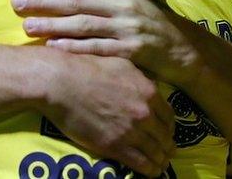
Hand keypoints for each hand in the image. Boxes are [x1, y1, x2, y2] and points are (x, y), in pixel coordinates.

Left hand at [12, 0, 203, 86]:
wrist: (183, 49)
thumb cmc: (154, 17)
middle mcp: (123, 7)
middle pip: (77, 2)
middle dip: (44, 2)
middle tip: (16, 3)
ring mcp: (127, 30)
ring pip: (83, 25)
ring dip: (53, 26)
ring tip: (27, 27)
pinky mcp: (131, 52)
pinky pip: (98, 49)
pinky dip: (75, 48)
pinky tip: (54, 49)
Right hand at [44, 52, 175, 175]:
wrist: (62, 83)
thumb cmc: (87, 68)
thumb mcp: (122, 64)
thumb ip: (139, 79)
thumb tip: (148, 86)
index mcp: (148, 92)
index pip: (168, 116)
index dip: (169, 127)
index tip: (167, 132)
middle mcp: (144, 113)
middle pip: (164, 136)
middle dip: (168, 146)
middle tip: (168, 152)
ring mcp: (130, 131)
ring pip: (155, 152)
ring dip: (160, 160)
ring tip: (161, 165)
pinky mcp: (114, 146)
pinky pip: (140, 163)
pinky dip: (149, 170)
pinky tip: (152, 172)